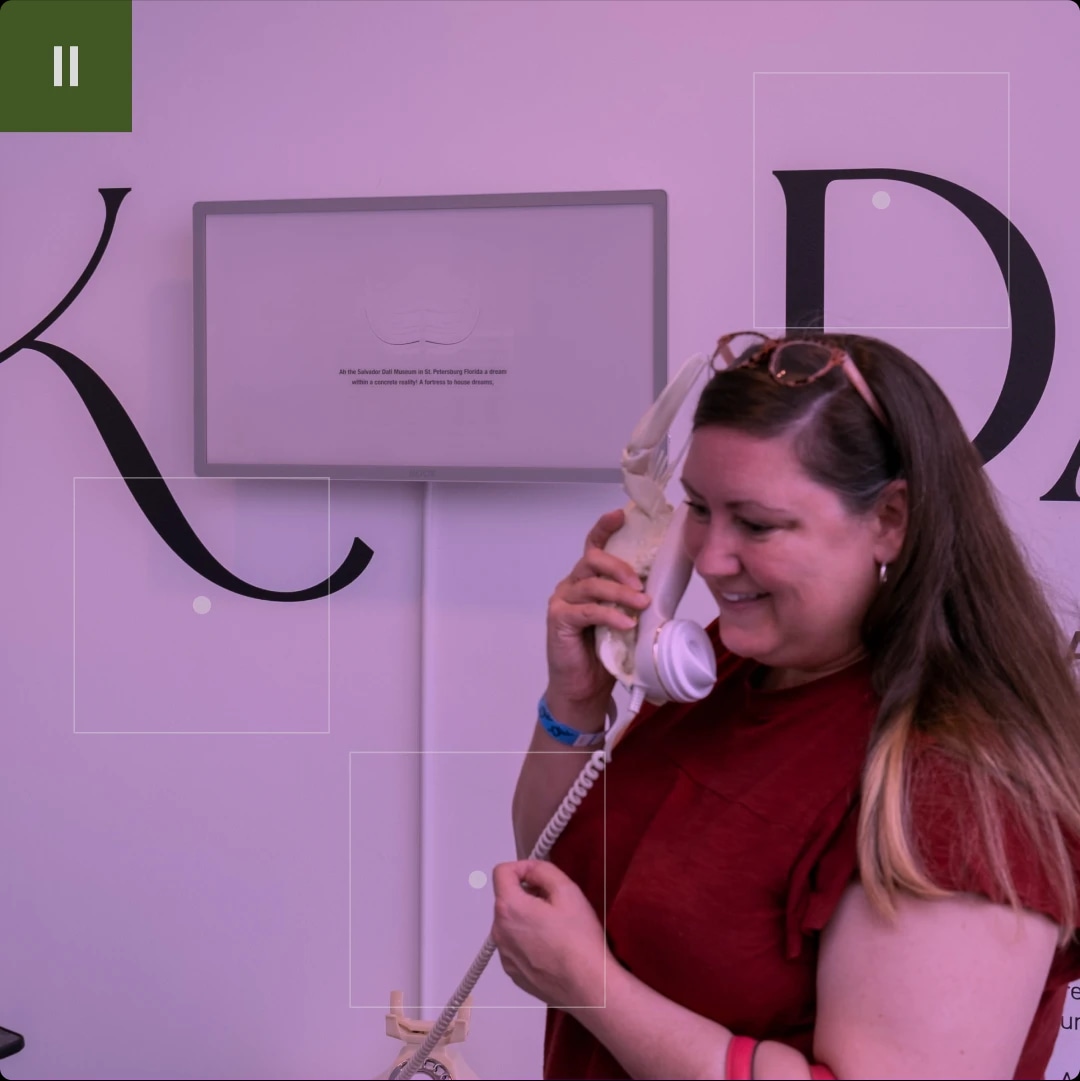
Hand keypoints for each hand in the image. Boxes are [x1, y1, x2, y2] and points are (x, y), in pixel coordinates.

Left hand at [491, 859, 608, 1007]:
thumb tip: (530, 869)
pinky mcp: (513, 973)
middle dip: (527, 895)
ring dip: (527, 919)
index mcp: (509, 908)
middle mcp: (499, 932)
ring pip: (511, 923)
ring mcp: (504, 955)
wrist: (589, 987)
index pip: (501, 872)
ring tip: (556, 930)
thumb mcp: (567, 890)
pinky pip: (515, 946)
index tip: (539, 876)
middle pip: (506, 899)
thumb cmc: (580, 940)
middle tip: (556, 905)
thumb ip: (543, 870)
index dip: (522, 868)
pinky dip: (528, 941)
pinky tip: (552, 949)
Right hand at [546, 509, 650, 709]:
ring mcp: (563, 601)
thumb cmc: (604, 654)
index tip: (620, 515)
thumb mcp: (625, 620)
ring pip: (592, 584)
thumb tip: (663, 588)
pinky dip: (610, 615)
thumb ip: (633, 601)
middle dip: (620, 567)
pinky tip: (626, 623)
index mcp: (588, 579)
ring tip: (642, 605)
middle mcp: (572, 585)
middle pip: (592, 559)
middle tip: (641, 585)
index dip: (604, 528)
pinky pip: (588, 610)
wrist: (584, 689)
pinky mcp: (559, 620)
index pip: (593, 545)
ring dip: (620, 592)